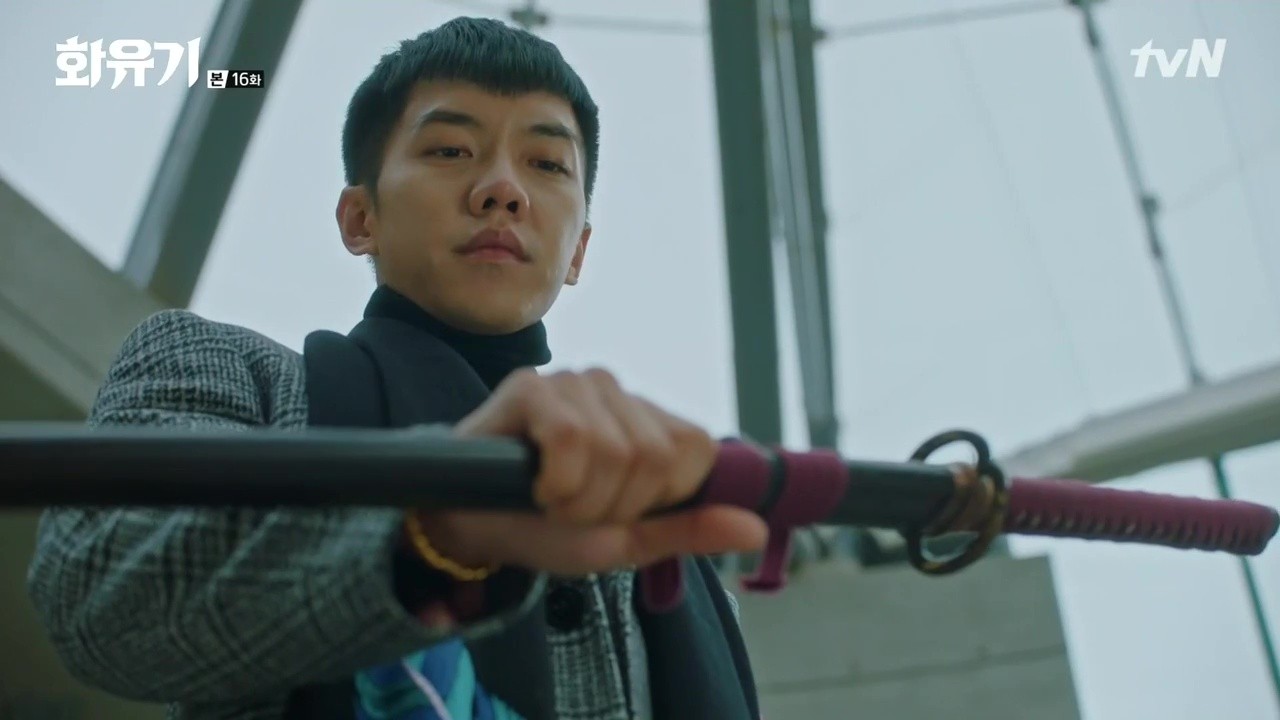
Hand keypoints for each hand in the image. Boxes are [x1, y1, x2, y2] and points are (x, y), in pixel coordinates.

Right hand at [418, 368, 767, 576]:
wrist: (468, 528)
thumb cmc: (545, 527)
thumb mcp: (626, 540)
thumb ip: (688, 530)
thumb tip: (757, 529)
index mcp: (646, 422)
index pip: (696, 451)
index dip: (657, 498)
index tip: (614, 511)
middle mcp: (615, 391)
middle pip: (654, 458)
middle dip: (612, 506)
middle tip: (571, 508)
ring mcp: (574, 382)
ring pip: (615, 451)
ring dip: (578, 500)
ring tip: (548, 497)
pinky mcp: (531, 385)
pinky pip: (571, 440)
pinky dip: (554, 482)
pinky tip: (531, 482)